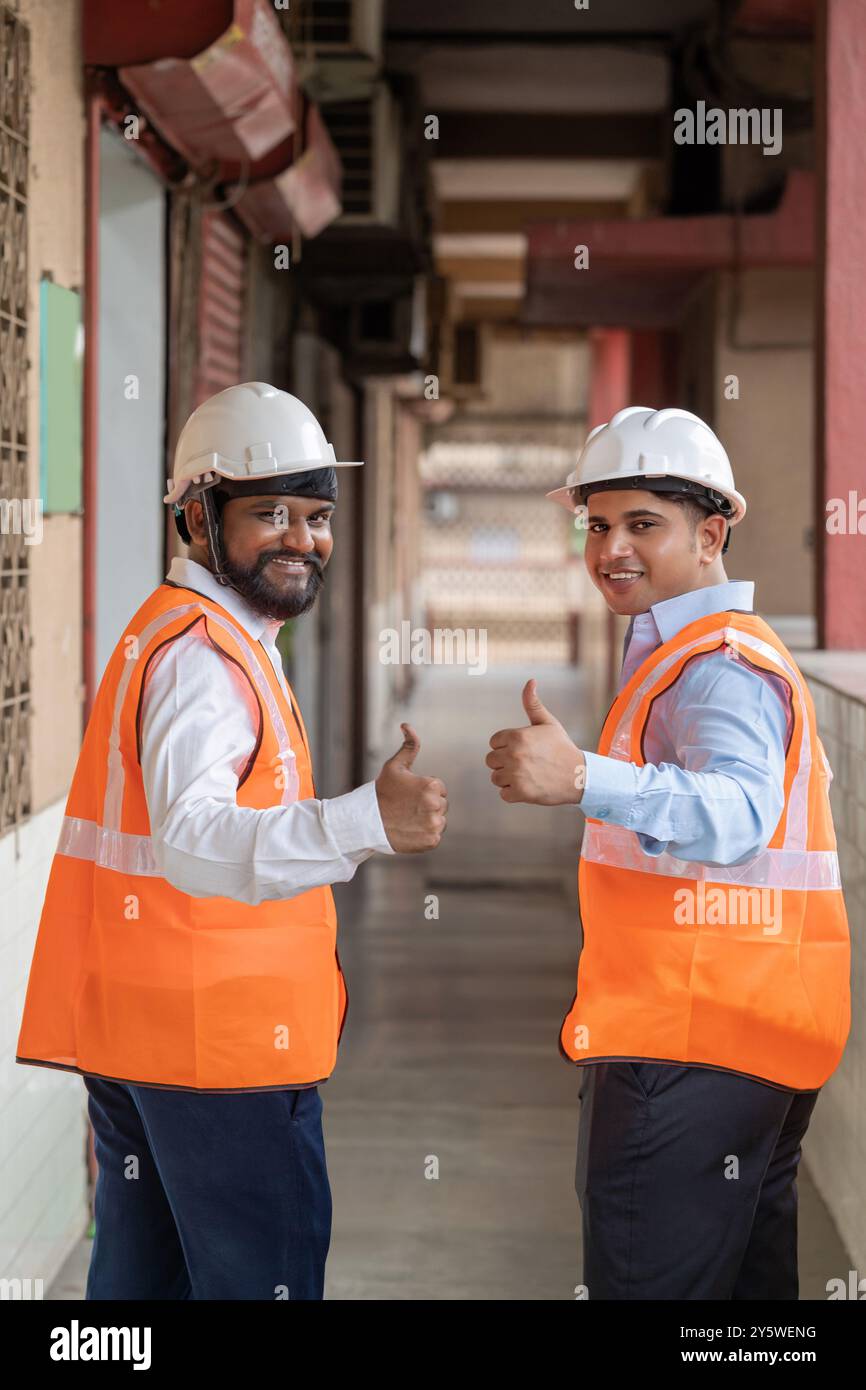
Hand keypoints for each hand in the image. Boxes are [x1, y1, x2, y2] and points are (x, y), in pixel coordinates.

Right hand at [375, 723, 447, 852]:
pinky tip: (410, 830)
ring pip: (439, 820)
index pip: (439, 788)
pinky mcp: (432, 841)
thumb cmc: (381, 792)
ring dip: (427, 820)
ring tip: (408, 819)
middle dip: (428, 805)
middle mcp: (436, 805)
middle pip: (441, 805)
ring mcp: (434, 824)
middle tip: (407, 808)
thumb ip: (409, 746)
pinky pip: (435, 836)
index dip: (424, 791)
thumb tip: (407, 725)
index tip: (408, 795)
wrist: (367, 822)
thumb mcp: (394, 766)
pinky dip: (424, 835)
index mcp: (431, 786)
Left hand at [486, 679, 585, 804]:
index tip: (524, 749)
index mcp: (517, 736)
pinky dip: (514, 793)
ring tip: (528, 775)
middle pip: (491, 760)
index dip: (506, 746)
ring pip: (496, 777)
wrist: (579, 776)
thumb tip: (530, 681)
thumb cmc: (562, 748)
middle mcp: (513, 754)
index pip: (493, 742)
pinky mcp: (520, 792)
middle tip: (526, 763)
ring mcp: (516, 774)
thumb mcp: (548, 723)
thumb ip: (533, 703)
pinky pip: (504, 794)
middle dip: (505, 762)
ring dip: (508, 778)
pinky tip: (529, 786)